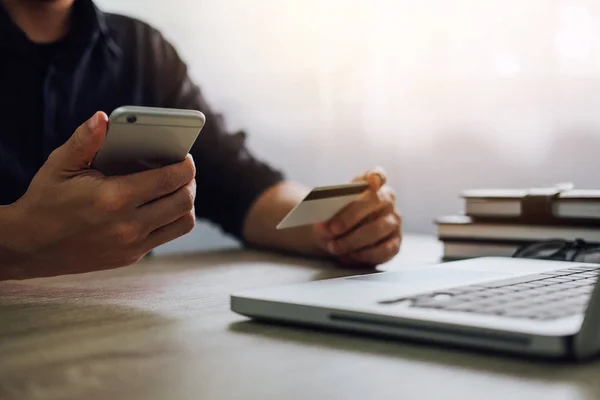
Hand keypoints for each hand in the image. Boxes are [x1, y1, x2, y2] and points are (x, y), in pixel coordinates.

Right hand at [1, 111, 196, 279]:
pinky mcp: (132, 257)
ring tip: (176, 189)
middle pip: (184, 201)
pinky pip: (168, 236)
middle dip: (190, 182)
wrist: (30, 247)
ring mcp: (132, 245)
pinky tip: (161, 206)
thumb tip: (103, 118)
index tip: (185, 156)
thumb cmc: (46, 201)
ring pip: (183, 223)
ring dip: (186, 203)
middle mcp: (128, 225)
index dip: (186, 165)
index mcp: (114, 198)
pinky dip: (173, 219)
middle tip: (183, 170)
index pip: (169, 179)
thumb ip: (84, 140)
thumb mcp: (60, 166)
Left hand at [312, 167, 401, 265]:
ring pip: (378, 229)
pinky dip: (364, 254)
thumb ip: (327, 214)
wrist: (334, 237)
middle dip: (351, 216)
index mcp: (370, 184)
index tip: (372, 181)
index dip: (377, 177)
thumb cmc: (332, 217)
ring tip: (334, 247)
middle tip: (331, 229)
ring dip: (353, 240)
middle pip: (376, 201)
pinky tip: (350, 255)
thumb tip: (326, 226)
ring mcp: (394, 221)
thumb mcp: (325, 212)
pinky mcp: (395, 242)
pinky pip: (384, 250)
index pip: (378, 175)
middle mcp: (387, 199)